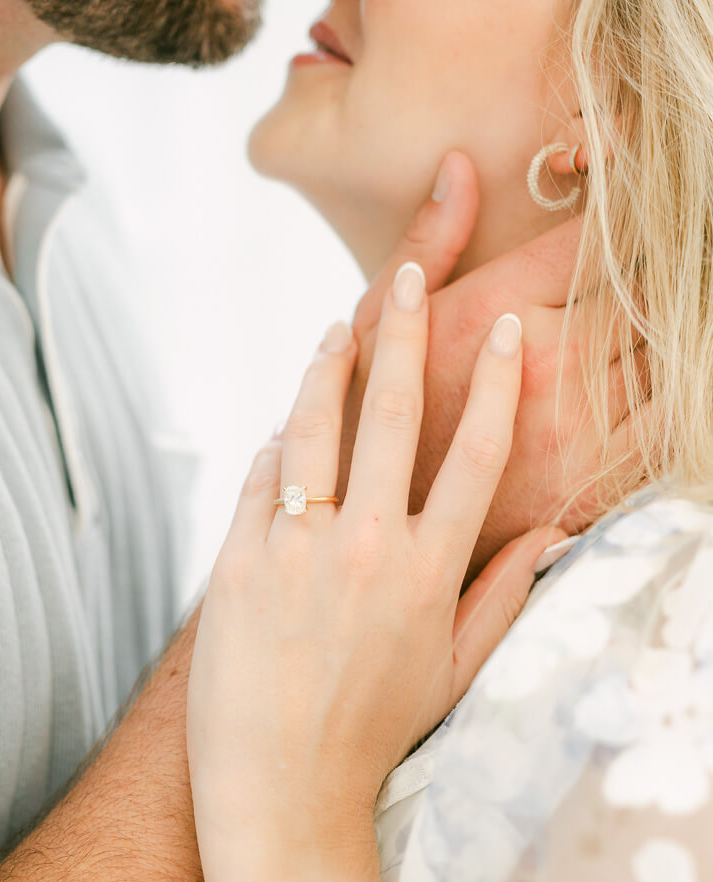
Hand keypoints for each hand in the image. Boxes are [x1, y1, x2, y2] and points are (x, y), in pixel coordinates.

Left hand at [187, 265, 564, 870]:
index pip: (474, 452)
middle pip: (392, 412)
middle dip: (404, 330)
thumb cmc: (375, 735)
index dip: (495, 383)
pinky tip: (285, 431)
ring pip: (314, 425)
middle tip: (410, 274)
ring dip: (329, 364)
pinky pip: (259, 478)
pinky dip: (276, 446)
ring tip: (340, 328)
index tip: (505, 332)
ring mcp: (295, 550)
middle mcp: (365, 546)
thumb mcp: (455, 672)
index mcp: (428, 569)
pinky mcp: (235, 562)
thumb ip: (504, 597)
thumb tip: (556, 536)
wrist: (284, 792)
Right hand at [341, 153, 642, 576]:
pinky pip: (669, 421)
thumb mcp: (371, 332)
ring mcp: (579, 432)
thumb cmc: (366, 431)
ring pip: (664, 352)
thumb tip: (460, 166)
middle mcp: (543, 368)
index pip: (584, 238)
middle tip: (666, 246)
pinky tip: (650, 382)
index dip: (615, 205)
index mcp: (487, 315)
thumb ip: (422, 249)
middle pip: (640, 288)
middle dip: (651, 269)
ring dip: (667, 328)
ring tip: (648, 319)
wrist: (372, 555)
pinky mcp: (601, 486)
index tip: (623, 188)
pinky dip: (675, 396)